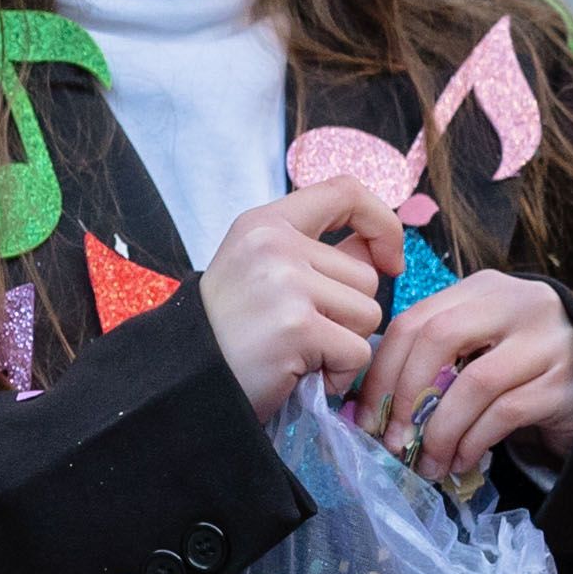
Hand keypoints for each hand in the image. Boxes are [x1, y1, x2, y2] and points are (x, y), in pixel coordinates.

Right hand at [203, 170, 399, 416]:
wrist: (183, 381)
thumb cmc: (227, 332)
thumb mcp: (261, 272)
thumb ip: (317, 255)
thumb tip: (378, 251)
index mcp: (264, 223)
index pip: (345, 192)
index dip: (381, 222)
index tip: (390, 259)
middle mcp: (274, 244)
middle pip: (365, 275)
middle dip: (347, 314)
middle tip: (301, 333)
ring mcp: (285, 284)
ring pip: (368, 313)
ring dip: (343, 344)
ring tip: (298, 353)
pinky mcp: (298, 327)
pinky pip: (357, 352)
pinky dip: (337, 373)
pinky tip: (300, 374)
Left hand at [355, 269, 572, 478]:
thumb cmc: (522, 373)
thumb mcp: (477, 350)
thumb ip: (433, 360)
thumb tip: (370, 406)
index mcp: (484, 290)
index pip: (416, 319)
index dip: (382, 370)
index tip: (364, 416)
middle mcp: (519, 303)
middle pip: (439, 338)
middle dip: (405, 396)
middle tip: (392, 440)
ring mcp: (548, 341)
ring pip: (473, 383)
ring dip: (439, 431)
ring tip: (425, 462)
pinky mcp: (567, 383)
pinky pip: (505, 414)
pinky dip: (472, 442)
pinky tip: (459, 461)